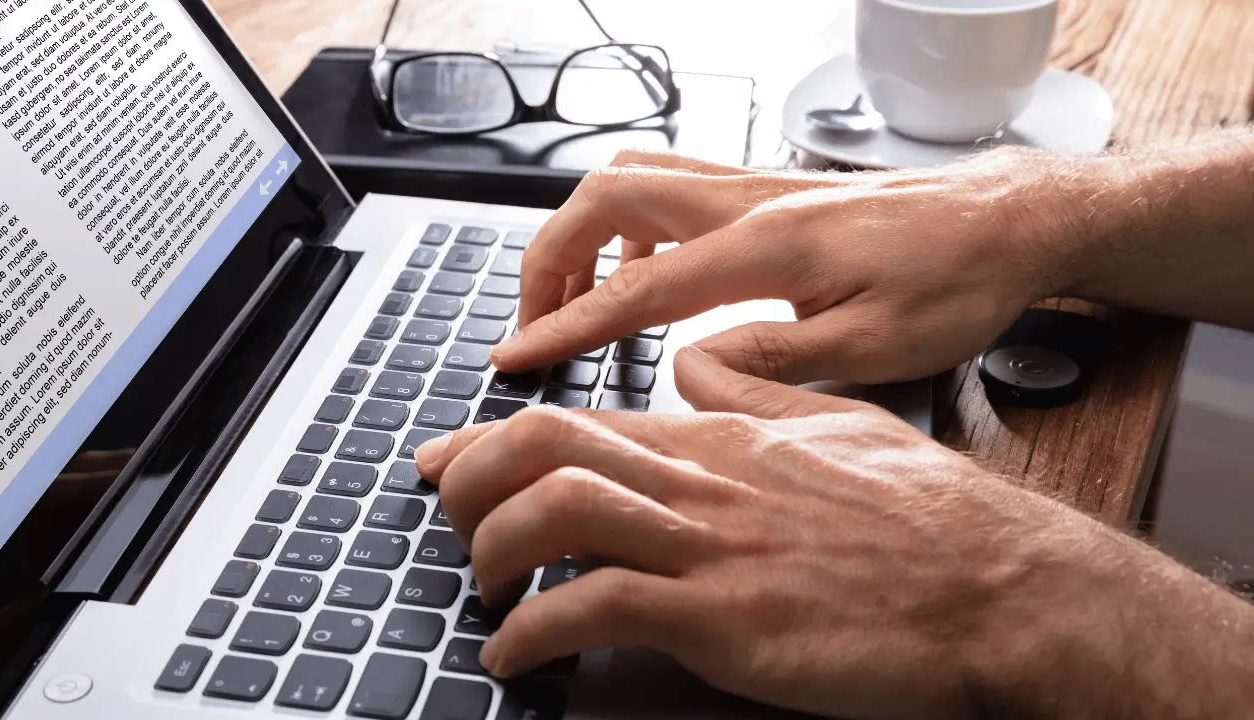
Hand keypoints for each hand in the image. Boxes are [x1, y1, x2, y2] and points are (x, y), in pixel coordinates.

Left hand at [413, 351, 1236, 718]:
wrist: (1001, 586)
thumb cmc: (928, 519)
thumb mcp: (836, 429)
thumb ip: (754, 394)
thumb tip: (695, 366)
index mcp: (720, 440)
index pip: (580, 419)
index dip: (492, 437)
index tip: (445, 458)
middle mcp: (703, 482)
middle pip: (546, 448)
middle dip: (472, 479)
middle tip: (449, 518)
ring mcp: (712, 546)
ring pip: (558, 514)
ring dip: (492, 550)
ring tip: (480, 589)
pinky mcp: (726, 616)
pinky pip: (598, 610)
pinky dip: (535, 633)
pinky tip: (518, 657)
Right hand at [491, 148, 1085, 383]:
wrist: (1006, 224)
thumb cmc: (955, 283)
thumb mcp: (874, 348)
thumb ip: (772, 357)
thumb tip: (688, 363)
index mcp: (766, 248)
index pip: (634, 288)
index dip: (565, 326)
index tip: (516, 355)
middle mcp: (748, 201)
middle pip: (605, 197)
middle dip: (549, 257)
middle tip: (532, 319)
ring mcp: (755, 186)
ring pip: (631, 177)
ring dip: (582, 230)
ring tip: (571, 294)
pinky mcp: (767, 189)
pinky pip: (671, 183)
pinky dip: (628, 222)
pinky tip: (644, 268)